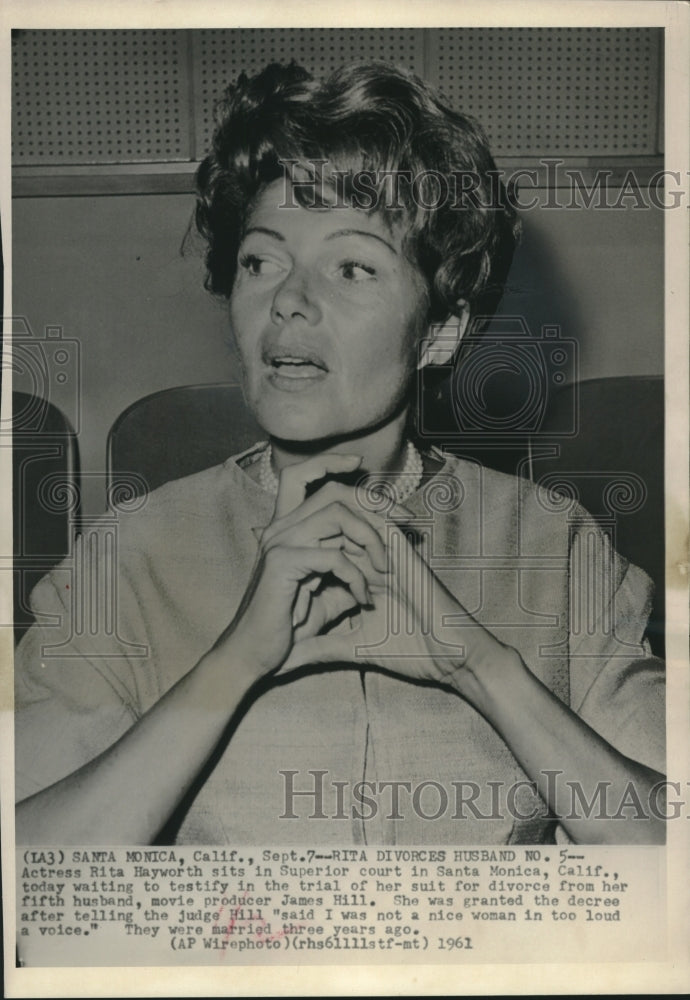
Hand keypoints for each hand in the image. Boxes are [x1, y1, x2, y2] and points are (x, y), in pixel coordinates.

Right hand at [214, 453, 394, 676]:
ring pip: (336, 515)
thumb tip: (379, 565)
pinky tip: (363, 598)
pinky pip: (334, 557)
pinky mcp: (282, 564)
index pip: (300, 477)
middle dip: (372, 506)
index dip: (328, 463)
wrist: (255, 656)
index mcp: (285, 529)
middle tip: (401, 527)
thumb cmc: (287, 627)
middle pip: (330, 491)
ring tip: (384, 568)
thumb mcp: (327, 595)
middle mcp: (278, 529)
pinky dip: (357, 577)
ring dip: (370, 539)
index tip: (358, 464)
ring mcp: (278, 543)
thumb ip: (348, 573)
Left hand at [281, 519, 513, 701]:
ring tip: (288, 523)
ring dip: (321, 521)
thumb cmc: (412, 653)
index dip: (296, 551)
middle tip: (265, 530)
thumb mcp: (351, 650)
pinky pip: (375, 523)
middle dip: (301, 528)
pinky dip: (351, 522)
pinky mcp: (403, 552)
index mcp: (363, 576)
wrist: (452, 658)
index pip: (324, 551)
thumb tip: (280, 660)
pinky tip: (321, 525)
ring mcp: (389, 552)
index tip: (263, 559)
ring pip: (350, 518)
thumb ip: (320, 647)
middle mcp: (374, 558)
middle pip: (332, 528)